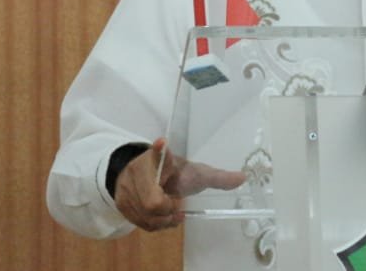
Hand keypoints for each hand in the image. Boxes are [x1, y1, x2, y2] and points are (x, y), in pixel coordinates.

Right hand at [113, 138, 246, 231]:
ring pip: (145, 215)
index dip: (159, 150)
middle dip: (167, 209)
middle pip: (152, 202)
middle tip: (177, 206)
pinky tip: (164, 218)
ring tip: (174, 214)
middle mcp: (138, 170)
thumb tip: (243, 178)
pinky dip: (154, 224)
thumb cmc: (176, 172)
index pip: (157, 153)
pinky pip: (139, 221)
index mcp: (158, 159)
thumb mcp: (197, 172)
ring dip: (163, 220)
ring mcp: (126, 187)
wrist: (149, 175)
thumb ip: (218, 177)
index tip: (162, 142)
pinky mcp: (121, 202)